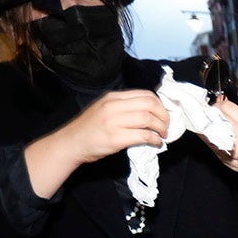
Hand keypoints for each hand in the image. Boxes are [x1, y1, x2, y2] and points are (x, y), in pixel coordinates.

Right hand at [25, 89, 168, 197]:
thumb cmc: (89, 128)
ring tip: (162, 135)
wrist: (71, 143)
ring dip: (160, 128)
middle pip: (149, 104)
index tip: (163, 114)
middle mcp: (113, 106)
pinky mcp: (115, 138)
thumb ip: (123, 107)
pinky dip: (154, 139)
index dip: (160, 105)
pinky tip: (156, 143)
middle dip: (164, 115)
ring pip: (148, 118)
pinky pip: (143, 135)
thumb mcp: (104, 109)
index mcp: (112, 97)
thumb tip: (149, 112)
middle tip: (166, 126)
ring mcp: (113, 121)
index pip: (145, 94)